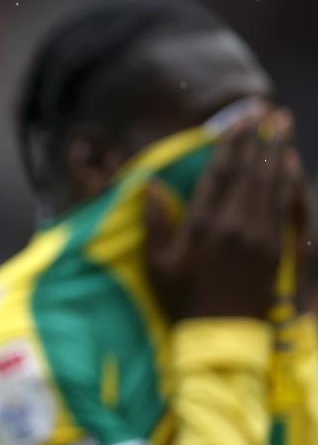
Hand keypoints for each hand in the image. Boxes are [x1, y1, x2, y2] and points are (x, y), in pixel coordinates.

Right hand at [146, 105, 301, 319]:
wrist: (218, 333)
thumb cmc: (181, 297)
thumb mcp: (157, 263)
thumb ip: (156, 222)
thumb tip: (151, 184)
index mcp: (203, 226)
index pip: (220, 173)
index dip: (230, 143)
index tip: (239, 119)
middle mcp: (234, 225)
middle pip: (250, 171)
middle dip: (259, 138)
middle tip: (267, 111)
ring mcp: (260, 235)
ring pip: (271, 182)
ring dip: (278, 150)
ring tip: (284, 124)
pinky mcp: (276, 247)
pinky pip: (286, 204)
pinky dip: (290, 179)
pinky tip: (291, 161)